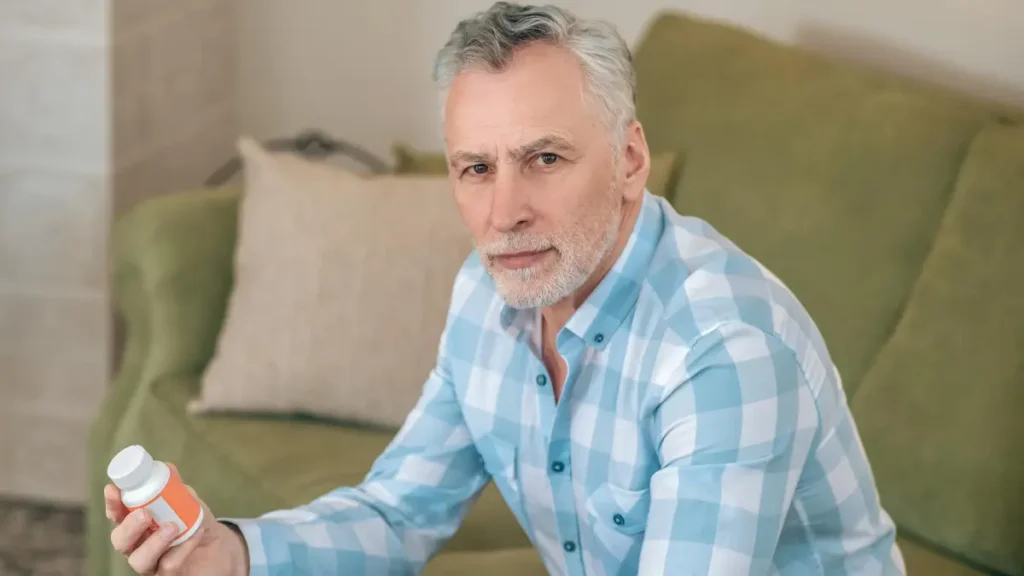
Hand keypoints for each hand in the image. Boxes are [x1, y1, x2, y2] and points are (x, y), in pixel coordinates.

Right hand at [105, 464, 248, 574]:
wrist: (221, 546)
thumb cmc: (196, 523)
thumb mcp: (188, 501)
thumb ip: (177, 488)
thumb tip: (167, 467)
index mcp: (138, 525)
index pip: (117, 515)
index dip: (112, 504)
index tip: (113, 489)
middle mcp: (139, 546)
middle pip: (120, 542)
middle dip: (128, 528)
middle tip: (144, 514)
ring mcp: (153, 564)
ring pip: (140, 560)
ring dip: (154, 542)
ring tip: (172, 527)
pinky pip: (169, 566)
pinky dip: (183, 549)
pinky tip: (195, 535)